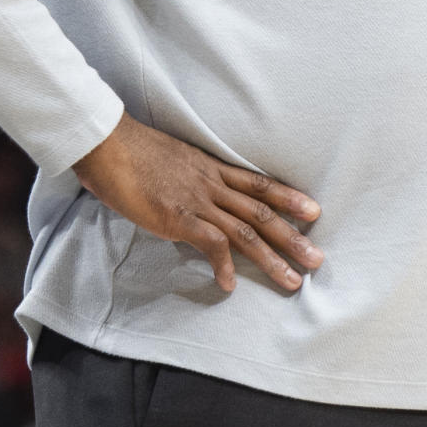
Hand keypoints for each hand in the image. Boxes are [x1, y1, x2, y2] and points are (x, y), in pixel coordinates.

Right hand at [72, 111, 322, 292]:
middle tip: (318, 259)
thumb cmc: (130, 150)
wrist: (108, 142)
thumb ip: (186, 178)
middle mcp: (211, 182)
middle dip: (292, 236)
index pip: (258, 184)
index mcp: (210, 167)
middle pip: (261, 211)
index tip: (314, 210)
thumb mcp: (170, 160)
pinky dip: (223, 265)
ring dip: (272, 258)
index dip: (288, 197)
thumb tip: (191, 196)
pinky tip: (229, 285)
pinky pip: (211, 242)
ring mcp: (197, 200)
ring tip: (293, 281)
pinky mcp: (178, 216)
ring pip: (246, 230)